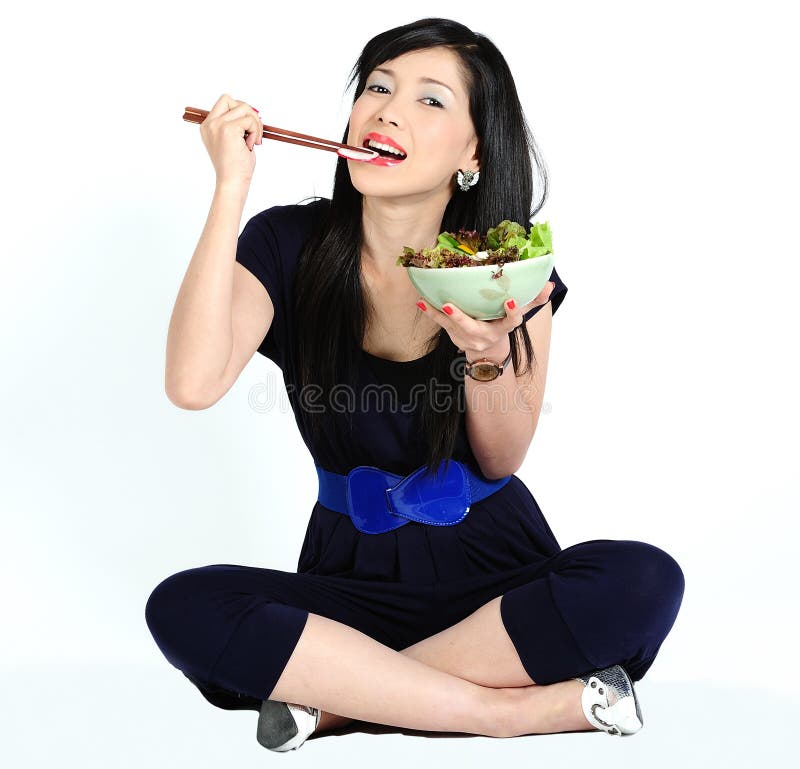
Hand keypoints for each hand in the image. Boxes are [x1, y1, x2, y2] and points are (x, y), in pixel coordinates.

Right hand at [200, 93, 263, 188]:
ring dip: (255, 124)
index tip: (247, 128)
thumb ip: (236, 125)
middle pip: (232, 100)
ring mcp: (217, 125)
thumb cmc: (235, 167)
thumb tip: (253, 111)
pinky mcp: (227, 129)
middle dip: (248, 113)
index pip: (225, 102)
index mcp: (208, 126)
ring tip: (253, 141)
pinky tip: (250, 145)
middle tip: (254, 133)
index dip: (240, 111)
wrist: (232, 182)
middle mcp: (210, 123)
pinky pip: (250, 120)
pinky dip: (255, 131)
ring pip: (244, 108)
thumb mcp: (233, 141)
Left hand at [417, 281, 554, 358]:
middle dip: (460, 317)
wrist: (487, 351)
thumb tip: (550, 284)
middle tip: (449, 305)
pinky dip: (431, 313)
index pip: (512, 322)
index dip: (513, 312)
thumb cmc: (502, 323)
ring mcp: (468, 339)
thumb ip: (533, 300)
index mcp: (504, 328)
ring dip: (438, 315)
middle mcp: (485, 336)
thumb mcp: (518, 314)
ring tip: (426, 302)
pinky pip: (442, 325)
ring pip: (451, 327)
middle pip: (473, 328)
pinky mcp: (455, 336)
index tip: (512, 301)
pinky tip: (421, 301)